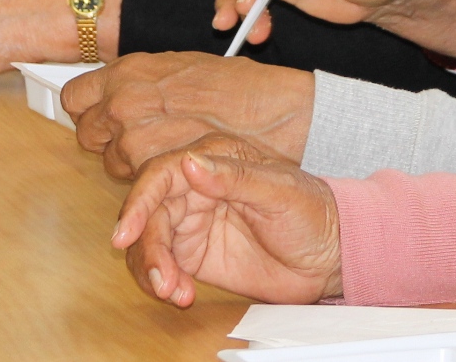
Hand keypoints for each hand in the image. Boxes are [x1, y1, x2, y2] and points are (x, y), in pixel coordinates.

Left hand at [66, 53, 314, 178]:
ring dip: (132, 162)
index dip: (89, 107)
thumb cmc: (238, 89)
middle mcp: (123, 104)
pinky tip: (177, 170)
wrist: (272, 116)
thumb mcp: (180, 66)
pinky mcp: (151, 174)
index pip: (75, 96)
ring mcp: (134, 141)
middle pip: (87, 132)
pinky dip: (152, 183)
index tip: (100, 113)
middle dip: (108, 136)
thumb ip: (143, 81)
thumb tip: (121, 90)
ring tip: (168, 152)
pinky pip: (136, 185)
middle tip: (139, 136)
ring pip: (112, 162)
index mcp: (127, 72)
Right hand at [112, 133, 343, 307]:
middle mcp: (195, 188)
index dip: (139, 202)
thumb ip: (232, 177)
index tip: (127, 232)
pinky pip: (163, 266)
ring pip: (150, 242)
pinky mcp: (194, 254)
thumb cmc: (311, 211)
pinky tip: (182, 295)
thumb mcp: (278, 190)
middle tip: (161, 279)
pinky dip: (164, 282)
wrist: (328, 255)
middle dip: (147, 248)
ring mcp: (192, 222)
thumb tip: (190, 163)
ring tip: (173, 291)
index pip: (161, 175)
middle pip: (149, 214)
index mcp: (213, 160)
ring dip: (152, 269)